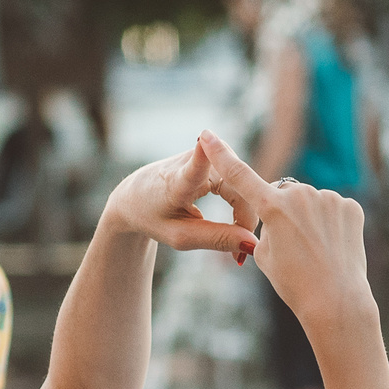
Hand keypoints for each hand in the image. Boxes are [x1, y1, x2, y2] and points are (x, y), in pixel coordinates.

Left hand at [100, 135, 261, 258]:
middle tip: (241, 251)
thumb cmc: (154, 217)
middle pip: (236, 185)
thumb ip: (216, 240)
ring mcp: (206, 153)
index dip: (201, 155)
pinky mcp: (215, 154)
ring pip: (243, 183)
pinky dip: (244, 204)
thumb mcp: (180, 237)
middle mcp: (191, 159)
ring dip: (247, 211)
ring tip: (237, 237)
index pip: (191, 167)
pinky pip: (240, 181)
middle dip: (247, 217)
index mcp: (175, 182)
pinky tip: (238, 224)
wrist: (136, 197)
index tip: (205, 136)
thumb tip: (252, 244)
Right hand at [197, 133, 373, 328]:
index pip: (240, 175)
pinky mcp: (351, 206)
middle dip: (282, 211)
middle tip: (292, 247)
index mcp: (273, 207)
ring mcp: (329, 199)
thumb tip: (276, 216)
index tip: (206, 134)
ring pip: (310, 203)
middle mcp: (301, 195)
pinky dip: (331, 225)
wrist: (336, 302)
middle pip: (283, 194)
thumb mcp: (265, 256)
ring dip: (308, 219)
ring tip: (314, 251)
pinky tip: (333, 247)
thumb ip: (266, 226)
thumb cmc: (294, 283)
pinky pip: (333, 210)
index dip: (221, 154)